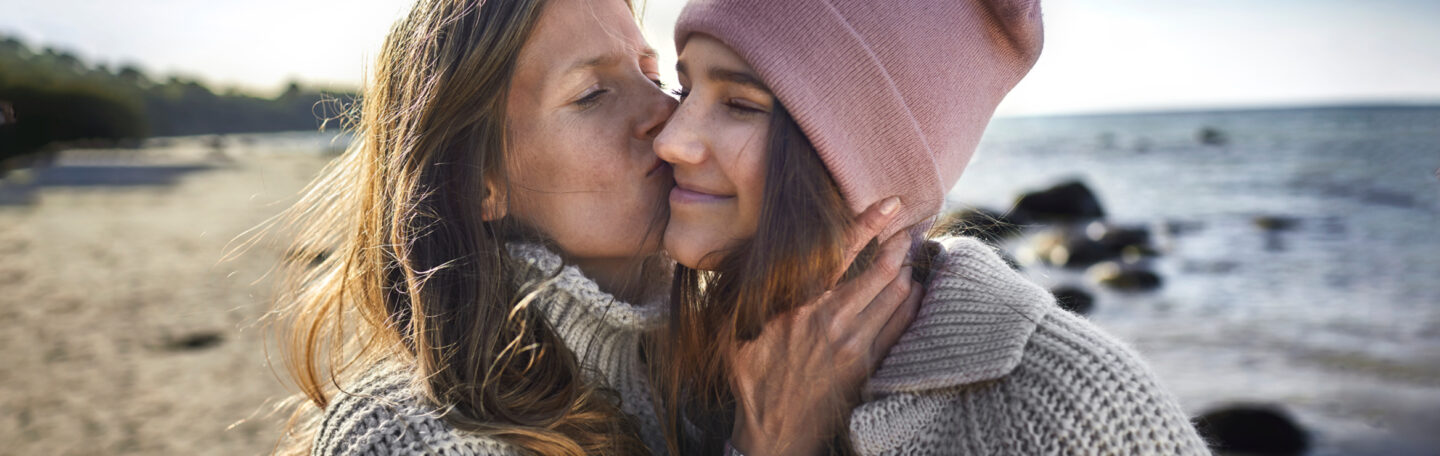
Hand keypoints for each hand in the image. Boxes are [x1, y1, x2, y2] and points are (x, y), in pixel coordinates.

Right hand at [727, 197, 924, 455]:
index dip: (870, 223)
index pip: (842, 252)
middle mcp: (831, 321)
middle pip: (883, 269)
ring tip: (911, 253)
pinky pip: (902, 322)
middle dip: (901, 242)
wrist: (772, 433)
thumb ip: (752, 292)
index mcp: (798, 305)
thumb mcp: (739, 330)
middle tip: (911, 226)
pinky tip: (912, 289)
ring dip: (909, 268)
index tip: (892, 203)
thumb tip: (753, 252)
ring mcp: (855, 344)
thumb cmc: (751, 378)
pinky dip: (912, 300)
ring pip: (898, 293)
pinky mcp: (868, 365)